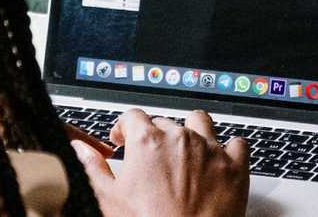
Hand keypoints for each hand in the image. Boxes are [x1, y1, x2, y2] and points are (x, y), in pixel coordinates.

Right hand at [69, 108, 248, 216]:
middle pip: (164, 121)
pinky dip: (229, 149)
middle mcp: (180, 138)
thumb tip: (79, 149)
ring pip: (200, 122)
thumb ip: (92, 168)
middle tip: (150, 160)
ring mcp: (210, 150)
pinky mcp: (236, 167)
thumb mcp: (108, 200)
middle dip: (155, 136)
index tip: (122, 139)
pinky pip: (238, 143)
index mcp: (147, 142)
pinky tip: (220, 160)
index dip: (124, 127)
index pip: (132, 116)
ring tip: (185, 150)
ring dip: (191, 131)